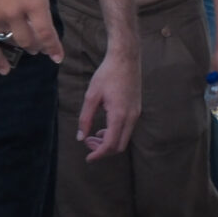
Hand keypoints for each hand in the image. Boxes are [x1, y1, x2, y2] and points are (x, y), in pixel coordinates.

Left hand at [0, 0, 61, 74]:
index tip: (3, 69)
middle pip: (8, 38)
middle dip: (18, 44)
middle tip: (27, 47)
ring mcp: (14, 13)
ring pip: (27, 39)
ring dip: (35, 45)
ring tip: (40, 48)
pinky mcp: (35, 6)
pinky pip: (46, 33)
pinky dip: (53, 47)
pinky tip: (57, 56)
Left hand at [76, 39, 140, 159]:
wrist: (126, 58)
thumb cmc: (107, 74)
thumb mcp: (91, 96)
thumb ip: (85, 118)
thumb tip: (80, 137)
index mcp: (119, 115)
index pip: (110, 144)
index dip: (98, 154)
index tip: (88, 158)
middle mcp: (131, 117)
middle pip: (119, 146)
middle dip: (103, 149)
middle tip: (87, 142)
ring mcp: (136, 113)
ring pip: (124, 138)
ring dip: (109, 141)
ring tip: (93, 135)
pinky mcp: (137, 109)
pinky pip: (127, 129)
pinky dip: (115, 133)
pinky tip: (103, 127)